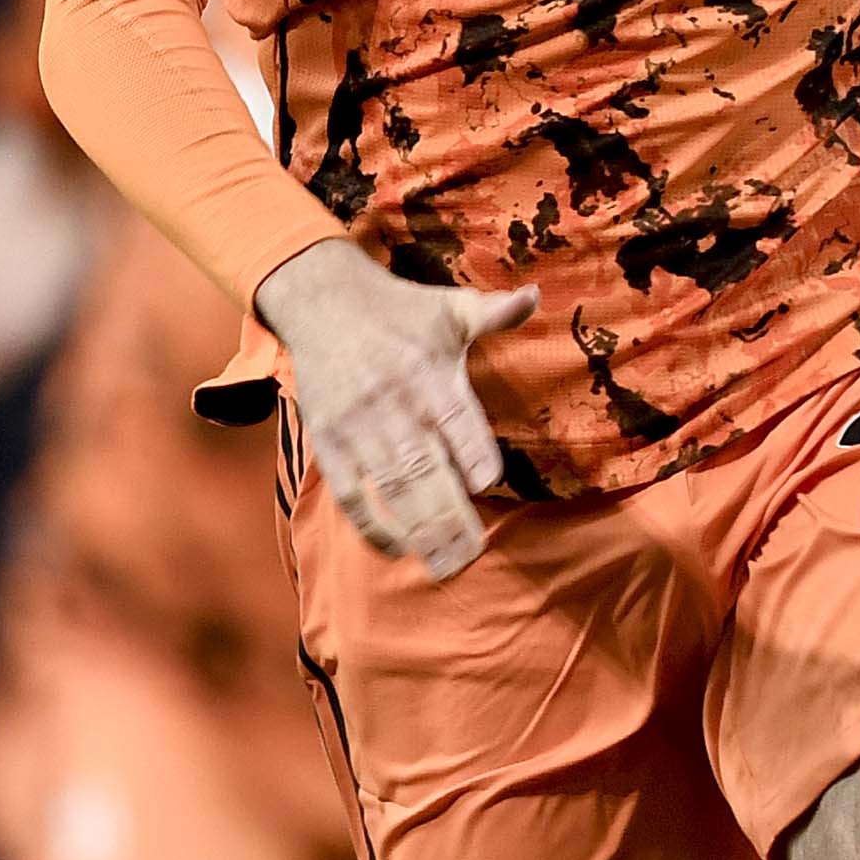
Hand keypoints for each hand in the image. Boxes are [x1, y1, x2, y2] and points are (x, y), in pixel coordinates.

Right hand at [255, 238, 537, 580]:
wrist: (324, 303)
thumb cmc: (402, 311)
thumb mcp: (451, 306)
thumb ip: (495, 313)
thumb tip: (535, 294)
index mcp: (428, 373)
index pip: (453, 418)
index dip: (470, 451)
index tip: (488, 483)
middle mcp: (393, 405)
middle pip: (422, 467)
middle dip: (448, 514)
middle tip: (472, 553)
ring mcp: (358, 428)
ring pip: (390, 488)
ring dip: (417, 529)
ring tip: (444, 564)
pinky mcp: (330, 444)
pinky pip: (350, 493)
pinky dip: (371, 525)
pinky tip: (398, 548)